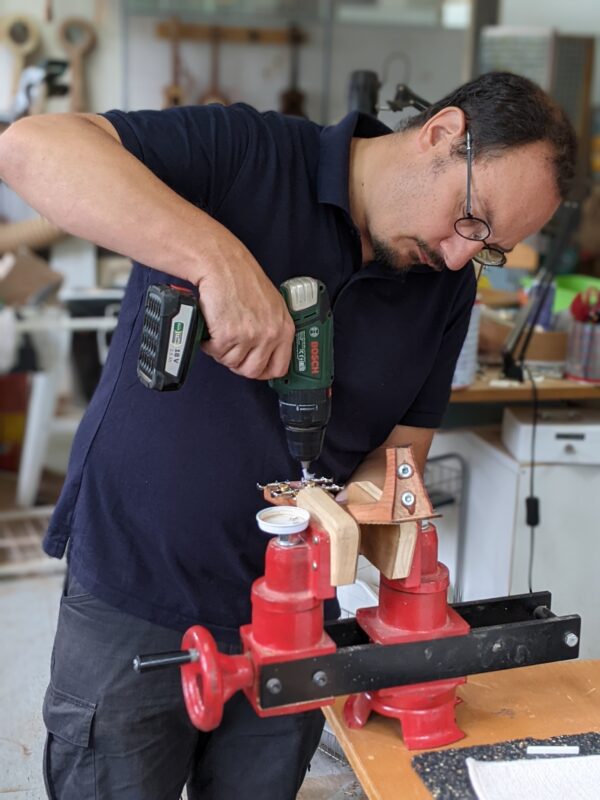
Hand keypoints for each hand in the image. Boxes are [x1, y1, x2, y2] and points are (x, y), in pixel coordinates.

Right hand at [196, 234, 294, 379]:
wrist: (222, 264)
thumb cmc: (243, 279)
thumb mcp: (272, 306)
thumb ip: (272, 330)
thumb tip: (265, 354)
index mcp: (284, 328)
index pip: (279, 368)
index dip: (262, 371)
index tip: (252, 366)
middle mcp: (270, 334)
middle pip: (252, 371)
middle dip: (238, 363)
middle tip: (231, 349)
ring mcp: (250, 336)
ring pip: (231, 363)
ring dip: (222, 351)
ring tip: (221, 332)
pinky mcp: (228, 334)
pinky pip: (216, 353)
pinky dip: (209, 344)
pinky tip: (212, 329)